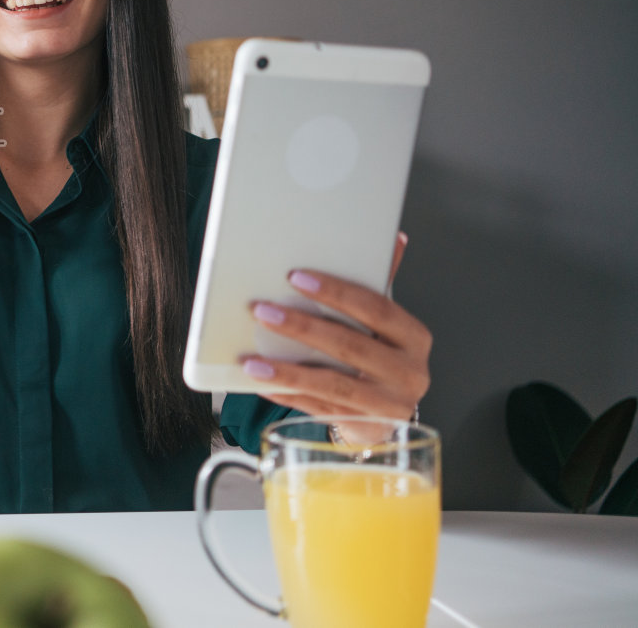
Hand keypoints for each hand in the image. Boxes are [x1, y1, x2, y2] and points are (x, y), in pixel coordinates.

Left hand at [242, 232, 431, 440]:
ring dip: (288, 371)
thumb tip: (394, 236)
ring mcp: (388, 405)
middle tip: (262, 311)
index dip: (336, 292)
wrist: (387, 414)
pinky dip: (288, 396)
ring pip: (333, 385)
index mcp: (412, 337)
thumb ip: (378, 283)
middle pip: (350, 346)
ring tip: (252, 361)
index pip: (376, 308)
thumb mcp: (383, 322)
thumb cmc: (379, 358)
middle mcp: (409, 372)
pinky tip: (261, 384)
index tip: (295, 277)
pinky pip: (319, 410)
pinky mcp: (365, 429)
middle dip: (302, 327)